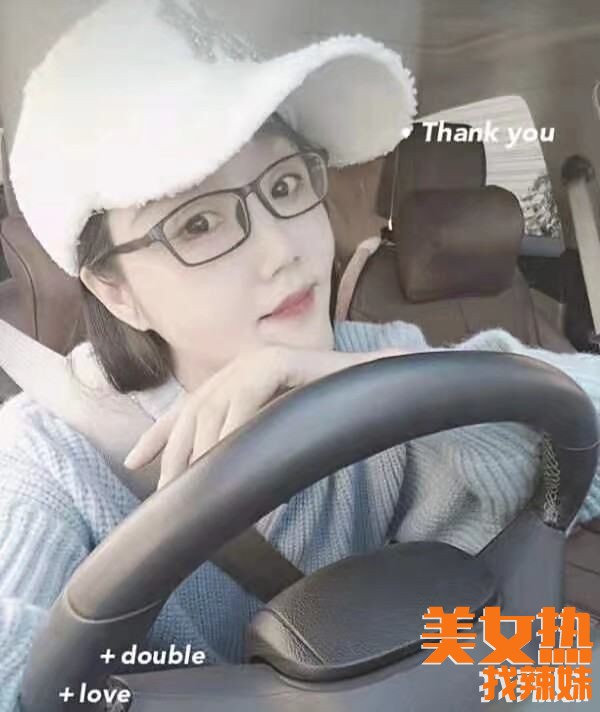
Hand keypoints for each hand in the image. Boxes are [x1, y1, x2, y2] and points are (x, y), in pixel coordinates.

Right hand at [124, 344, 406, 488]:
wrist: (318, 363)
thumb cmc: (339, 376)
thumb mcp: (357, 373)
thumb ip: (381, 370)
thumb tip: (413, 362)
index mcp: (270, 364)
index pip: (243, 399)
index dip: (231, 432)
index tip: (222, 468)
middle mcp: (237, 369)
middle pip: (209, 415)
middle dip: (197, 458)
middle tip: (190, 500)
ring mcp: (219, 383)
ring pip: (187, 420)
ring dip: (172, 457)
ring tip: (166, 496)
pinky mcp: (208, 397)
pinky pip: (176, 417)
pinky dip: (157, 438)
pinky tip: (136, 463)